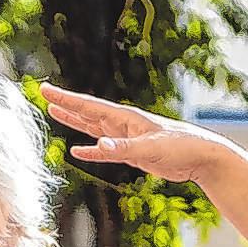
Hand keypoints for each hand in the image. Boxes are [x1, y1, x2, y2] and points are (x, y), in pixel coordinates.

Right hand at [40, 84, 242, 188]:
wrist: (203, 157)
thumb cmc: (181, 147)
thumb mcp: (150, 148)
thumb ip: (122, 148)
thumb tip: (97, 145)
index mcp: (125, 118)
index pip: (88, 106)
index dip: (65, 98)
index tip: (44, 89)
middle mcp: (124, 124)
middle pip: (88, 112)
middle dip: (66, 104)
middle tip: (44, 94)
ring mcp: (128, 138)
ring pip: (94, 128)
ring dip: (75, 121)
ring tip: (56, 112)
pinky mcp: (134, 152)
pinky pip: (105, 149)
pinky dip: (91, 150)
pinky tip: (78, 151)